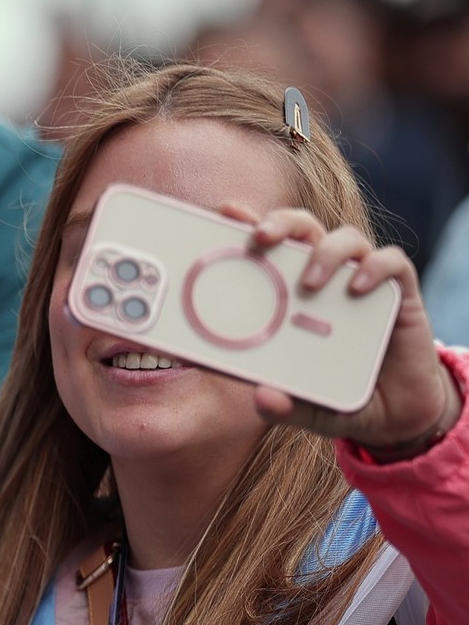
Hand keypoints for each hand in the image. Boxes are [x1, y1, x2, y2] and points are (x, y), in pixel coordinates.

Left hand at [221, 204, 460, 455]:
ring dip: (325, 252)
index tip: (226, 211)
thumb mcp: (304, 405)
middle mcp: (322, 278)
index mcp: (288, 292)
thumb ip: (282, 405)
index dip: (247, 223)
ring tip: (310, 283)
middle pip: (303, 227)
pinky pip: (391, 263)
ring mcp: (360, 282)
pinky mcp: (398, 293)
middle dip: (280, 223)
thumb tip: (262, 399)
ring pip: (345, 238)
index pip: (268, 247)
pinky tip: (358, 287)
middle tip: (259, 238)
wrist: (394, 413)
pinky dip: (375, 267)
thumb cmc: (336, 396)